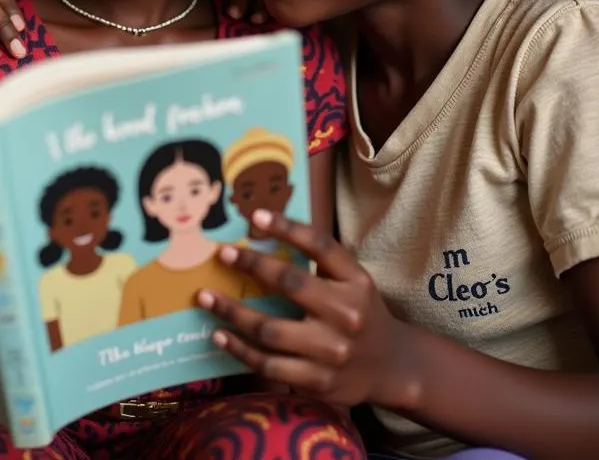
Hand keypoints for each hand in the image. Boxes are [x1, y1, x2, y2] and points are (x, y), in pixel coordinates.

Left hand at [198, 210, 418, 410]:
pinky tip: (220, 335)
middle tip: (222, 254)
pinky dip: (240, 349)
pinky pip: (269, 366)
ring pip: (270, 330)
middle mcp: (346, 314)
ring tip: (206, 297)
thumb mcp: (354, 280)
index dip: (287, 228)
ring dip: (232, 312)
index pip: (320, 246)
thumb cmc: (361, 312)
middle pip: (290, 283)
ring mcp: (331, 352)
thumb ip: (321, 259)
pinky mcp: (317, 382)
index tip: (256, 215)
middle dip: (252, 265)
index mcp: (356, 283)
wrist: (392, 367)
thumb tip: (266, 227)